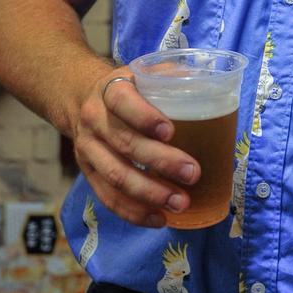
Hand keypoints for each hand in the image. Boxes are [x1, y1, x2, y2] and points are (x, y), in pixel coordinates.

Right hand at [72, 71, 201, 227]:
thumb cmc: (128, 88)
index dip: (145, 117)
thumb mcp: (143, 73)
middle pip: (125, 143)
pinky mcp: (87, 173)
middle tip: (193, 173)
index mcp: (110, 90)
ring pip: (115, 175)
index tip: (171, 131)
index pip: (123, 102)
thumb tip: (211, 85)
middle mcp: (94, 119)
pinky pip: (108, 197)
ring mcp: (88, 149)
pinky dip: (134, 212)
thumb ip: (171, 75)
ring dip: (150, 193)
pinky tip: (159, 219)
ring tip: (180, 203)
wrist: (81, 98)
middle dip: (161, 162)